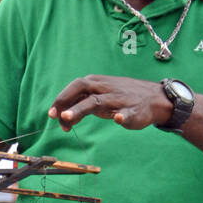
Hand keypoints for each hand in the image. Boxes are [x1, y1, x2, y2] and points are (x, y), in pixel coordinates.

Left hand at [49, 75, 171, 130]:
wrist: (152, 99)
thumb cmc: (119, 98)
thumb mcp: (98, 99)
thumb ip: (80, 105)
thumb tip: (61, 117)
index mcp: (96, 84)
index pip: (74, 88)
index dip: (60, 99)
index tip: (51, 114)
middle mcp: (105, 88)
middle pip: (81, 89)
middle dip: (66, 101)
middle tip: (55, 116)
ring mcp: (119, 99)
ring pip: (98, 102)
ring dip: (81, 108)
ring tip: (67, 117)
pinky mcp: (133, 110)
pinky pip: (128, 113)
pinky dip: (123, 116)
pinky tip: (118, 119)